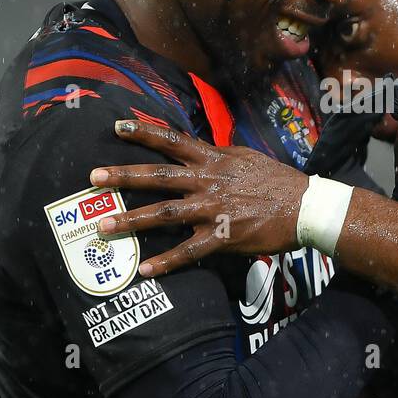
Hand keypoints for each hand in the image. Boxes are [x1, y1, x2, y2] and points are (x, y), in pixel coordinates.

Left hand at [89, 123, 307, 275]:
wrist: (304, 206)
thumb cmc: (277, 180)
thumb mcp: (246, 157)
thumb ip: (218, 155)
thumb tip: (199, 149)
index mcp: (214, 159)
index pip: (173, 140)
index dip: (144, 132)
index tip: (117, 127)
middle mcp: (208, 181)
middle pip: (158, 176)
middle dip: (124, 176)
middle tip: (93, 177)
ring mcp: (213, 210)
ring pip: (165, 214)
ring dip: (133, 220)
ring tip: (104, 226)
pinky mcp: (222, 236)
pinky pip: (189, 251)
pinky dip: (166, 262)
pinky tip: (145, 270)